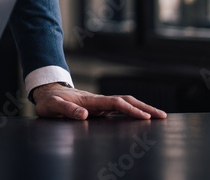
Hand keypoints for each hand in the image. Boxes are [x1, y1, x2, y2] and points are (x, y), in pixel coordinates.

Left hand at [31, 83, 166, 119]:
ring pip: (125, 103)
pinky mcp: (99, 107)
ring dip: (141, 108)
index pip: (115, 103)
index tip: (145, 117)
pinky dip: (132, 111)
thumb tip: (84, 115)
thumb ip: (66, 110)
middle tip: (162, 116)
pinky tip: (140, 117)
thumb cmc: (49, 101)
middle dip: (144, 107)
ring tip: (158, 116)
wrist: (47, 92)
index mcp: (89, 100)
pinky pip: (119, 108)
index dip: (130, 110)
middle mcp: (98, 100)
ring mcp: (99, 103)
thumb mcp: (52, 106)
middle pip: (126, 101)